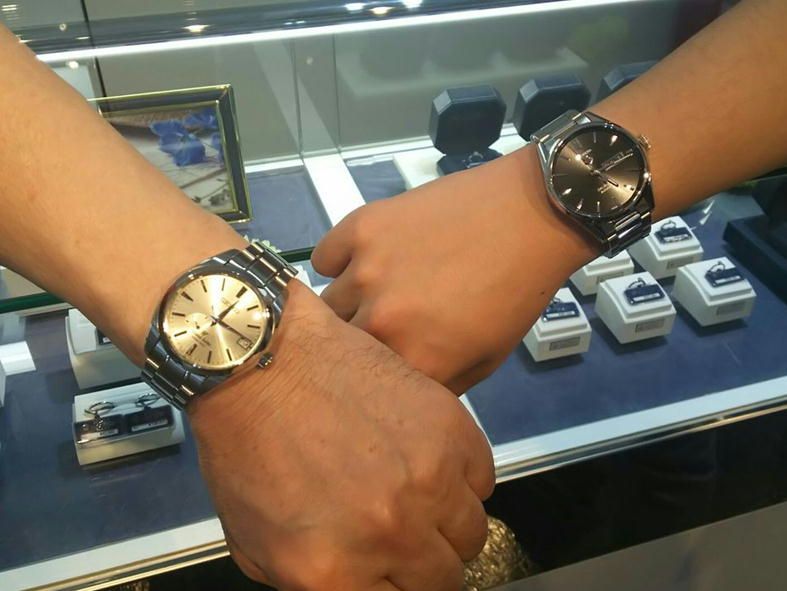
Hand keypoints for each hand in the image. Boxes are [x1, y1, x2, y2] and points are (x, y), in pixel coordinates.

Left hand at [190, 283, 494, 590]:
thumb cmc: (248, 441)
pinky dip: (462, 478)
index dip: (396, 586)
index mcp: (334, 572)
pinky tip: (430, 463)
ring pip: (472, 533)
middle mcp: (389, 533)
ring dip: (448, 523)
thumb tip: (363, 586)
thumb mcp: (254, 543)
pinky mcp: (449, 429)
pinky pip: (483, 478)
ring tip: (419, 497)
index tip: (394, 573)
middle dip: (424, 563)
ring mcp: (428, 478)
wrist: (260, 360)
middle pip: (443, 578)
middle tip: (405, 536)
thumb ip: (316, 584)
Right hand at [312, 147, 594, 392]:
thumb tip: (397, 392)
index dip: (372, 374)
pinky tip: (367, 257)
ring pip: (326, 303)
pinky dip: (339, 261)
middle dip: (356, 340)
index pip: (364, 384)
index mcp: (412, 359)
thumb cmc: (513, 292)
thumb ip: (434, 386)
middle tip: (383, 321)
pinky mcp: (359, 227)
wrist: (528, 217)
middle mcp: (379, 321)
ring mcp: (364, 271)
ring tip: (380, 286)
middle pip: (336, 346)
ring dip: (347, 302)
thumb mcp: (485, 360)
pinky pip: (324, 259)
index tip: (382, 359)